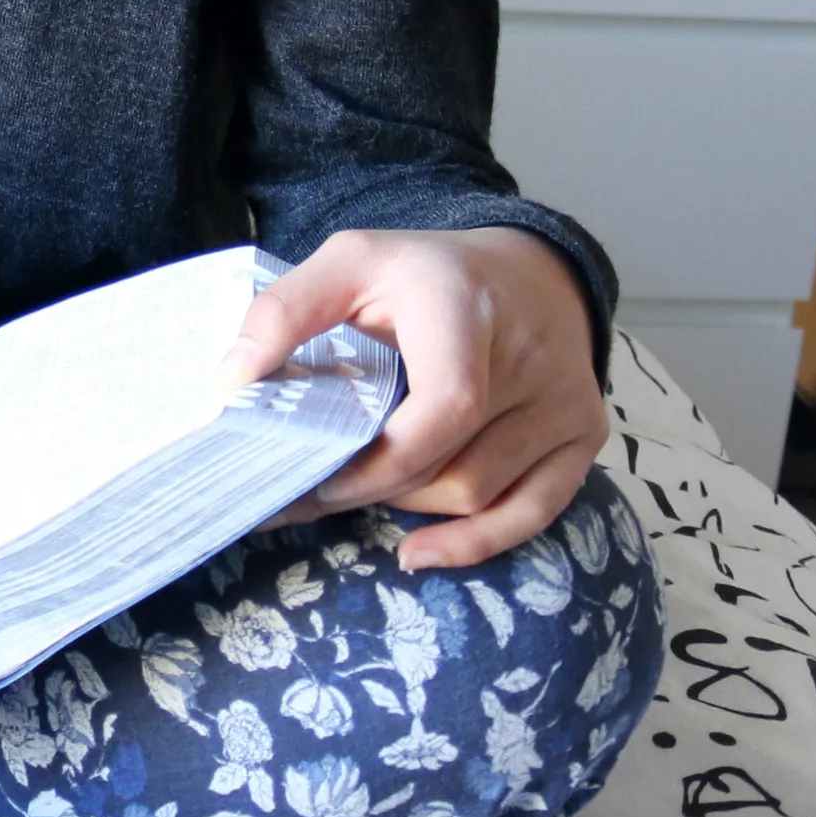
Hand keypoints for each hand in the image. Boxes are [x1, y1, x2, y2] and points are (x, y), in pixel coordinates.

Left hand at [214, 227, 604, 572]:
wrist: (532, 270)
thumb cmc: (426, 273)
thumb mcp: (350, 262)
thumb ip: (285, 311)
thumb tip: (230, 379)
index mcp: (467, 309)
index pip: (445, 408)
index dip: (380, 461)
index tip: (317, 477)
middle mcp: (532, 358)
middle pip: (453, 464)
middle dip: (375, 490)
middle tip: (305, 495)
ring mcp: (567, 401)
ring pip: (481, 493)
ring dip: (410, 507)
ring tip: (352, 496)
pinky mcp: (585, 434)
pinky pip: (536, 512)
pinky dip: (477, 543)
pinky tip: (419, 554)